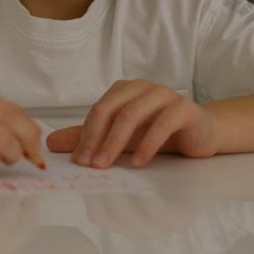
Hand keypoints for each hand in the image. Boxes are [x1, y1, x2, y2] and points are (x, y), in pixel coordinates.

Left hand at [46, 79, 219, 167]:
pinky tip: (138, 162)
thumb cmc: (159, 133)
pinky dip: (147, 143)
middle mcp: (142, 88)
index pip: (98, 111)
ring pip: (133, 114)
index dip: (85, 135)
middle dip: (96, 138)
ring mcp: (164, 94)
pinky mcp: (184, 108)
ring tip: (107, 165)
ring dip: (116, 142)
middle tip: (89, 165)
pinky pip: (162, 122)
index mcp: (124, 91)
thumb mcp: (120, 138)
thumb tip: (51, 144)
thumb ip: (89, 138)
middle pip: (111, 109)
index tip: (78, 161)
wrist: (201, 133)